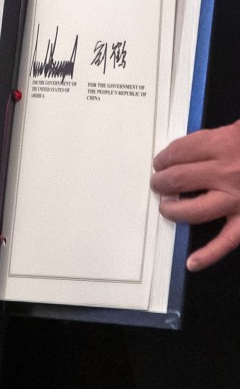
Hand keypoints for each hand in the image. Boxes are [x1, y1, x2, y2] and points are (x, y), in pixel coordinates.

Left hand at [151, 120, 239, 270]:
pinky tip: (191, 262)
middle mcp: (227, 173)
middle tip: (159, 184)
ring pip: (192, 210)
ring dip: (173, 210)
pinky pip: (227, 241)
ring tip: (167, 206)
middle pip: (178, 179)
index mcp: (224, 145)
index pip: (178, 153)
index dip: (164, 158)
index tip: (161, 162)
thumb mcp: (238, 130)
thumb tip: (185, 152)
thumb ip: (215, 139)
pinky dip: (209, 254)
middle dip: (162, 182)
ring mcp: (239, 200)